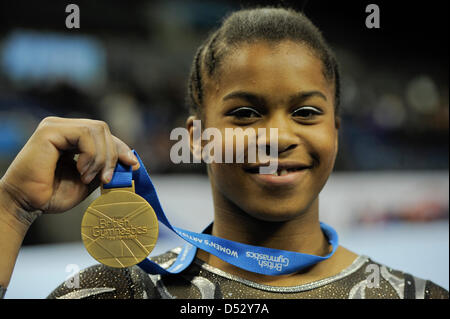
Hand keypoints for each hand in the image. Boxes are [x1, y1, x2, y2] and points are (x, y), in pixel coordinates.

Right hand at [0, 117, 139, 224]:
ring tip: (88, 177)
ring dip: (100, 157)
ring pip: (97, 129)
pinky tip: (81, 171)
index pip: (104, 134)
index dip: (121, 148)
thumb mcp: (89, 180)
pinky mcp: (49, 131)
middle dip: (112, 155)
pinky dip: (90, 155)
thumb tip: (131, 162)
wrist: (26, 204)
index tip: (133, 165)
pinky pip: (84, 134)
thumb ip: (106, 167)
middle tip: (106, 179)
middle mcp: (64, 128)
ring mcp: (56, 126)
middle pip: (103, 129)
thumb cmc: (52, 194)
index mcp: (72, 138)